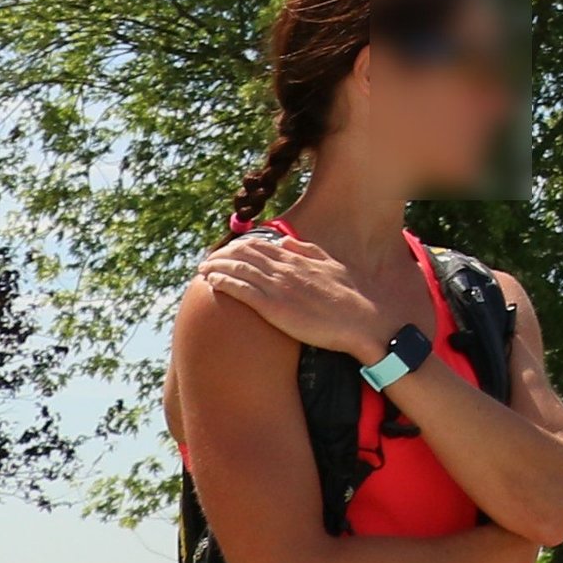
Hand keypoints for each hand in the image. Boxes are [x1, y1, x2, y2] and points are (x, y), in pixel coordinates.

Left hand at [199, 230, 402, 358]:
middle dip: (223, 254)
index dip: (240, 245)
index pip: (260, 244)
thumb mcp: (330, 265)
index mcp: (297, 259)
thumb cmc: (349, 297)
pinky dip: (223, 281)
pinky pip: (241, 289)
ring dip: (216, 265)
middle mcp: (284, 269)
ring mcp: (278, 287)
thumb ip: (308, 251)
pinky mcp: (273, 307)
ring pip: (238, 268)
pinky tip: (210, 280)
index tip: (228, 249)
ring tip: (203, 268)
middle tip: (208, 258)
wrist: (360, 320)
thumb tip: (287, 241)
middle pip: (244, 254)